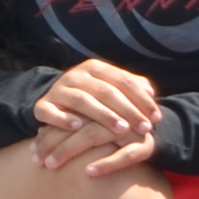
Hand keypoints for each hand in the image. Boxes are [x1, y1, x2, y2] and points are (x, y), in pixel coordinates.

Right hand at [31, 58, 163, 177]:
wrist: (55, 101)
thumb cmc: (93, 98)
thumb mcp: (112, 88)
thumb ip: (132, 87)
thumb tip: (151, 92)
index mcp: (95, 68)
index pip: (124, 81)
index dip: (142, 99)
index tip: (156, 118)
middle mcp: (76, 75)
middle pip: (106, 91)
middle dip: (128, 111)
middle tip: (144, 128)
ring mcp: (58, 89)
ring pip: (82, 100)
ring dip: (103, 115)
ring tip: (121, 130)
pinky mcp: (42, 105)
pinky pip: (50, 111)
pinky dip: (63, 119)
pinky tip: (77, 127)